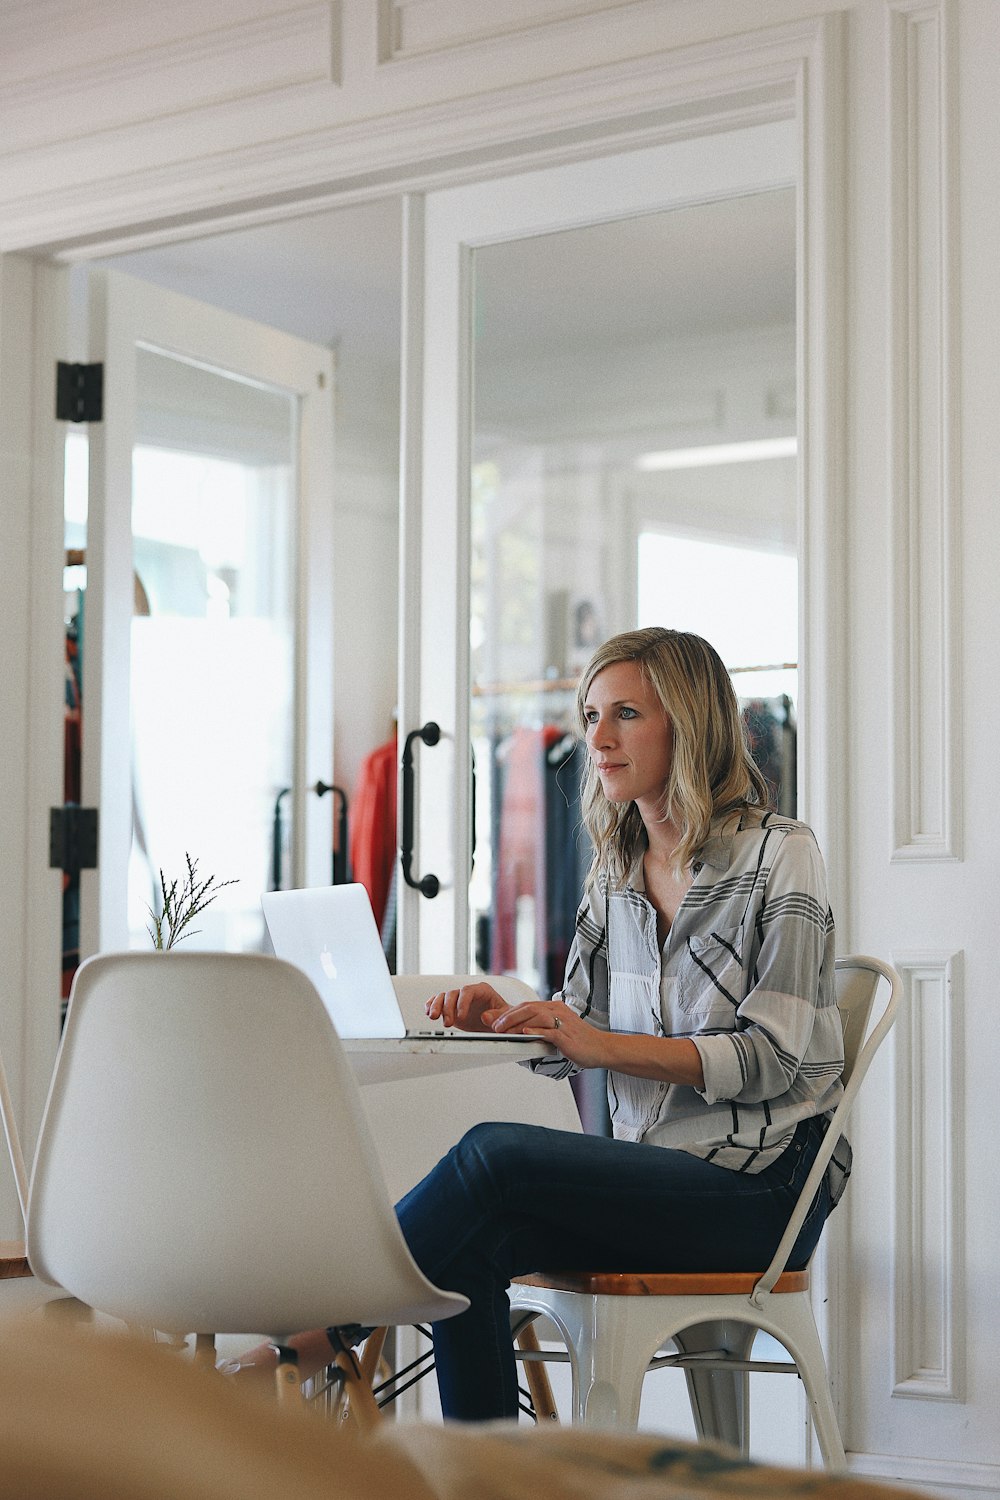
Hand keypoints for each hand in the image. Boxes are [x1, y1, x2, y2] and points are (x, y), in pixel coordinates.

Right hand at [425, 982, 511, 1032]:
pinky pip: (438, 1002)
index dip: (462, 1002)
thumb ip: (497, 1016)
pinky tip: (428, 1012)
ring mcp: (458, 1000)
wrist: (498, 1022)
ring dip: (436, 1006)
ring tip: (433, 1017)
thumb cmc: (503, 1016)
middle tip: (448, 1023)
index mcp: (482, 990)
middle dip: (448, 1008)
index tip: (461, 1016)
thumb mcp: (505, 1016)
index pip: (468, 991)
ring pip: (443, 997)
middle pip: (453, 993)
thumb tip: (485, 1016)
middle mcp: (468, 993)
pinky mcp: (451, 1007)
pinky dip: (431, 1005)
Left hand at [492, 1000, 609, 1068]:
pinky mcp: (567, 1036)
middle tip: (494, 1025)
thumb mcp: (558, 1030)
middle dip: (508, 1016)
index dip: (509, 1012)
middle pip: (529, 1008)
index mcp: (555, 1007)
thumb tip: (520, 1032)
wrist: (601, 1048)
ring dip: (517, 1024)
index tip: (495, 1020)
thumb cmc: (579, 1041)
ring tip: (504, 1030)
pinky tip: (525, 1034)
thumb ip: (541, 1028)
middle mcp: (558, 1011)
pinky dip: (536, 1032)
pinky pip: (549, 1031)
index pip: (527, 1005)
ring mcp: (564, 1023)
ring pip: (536, 1017)